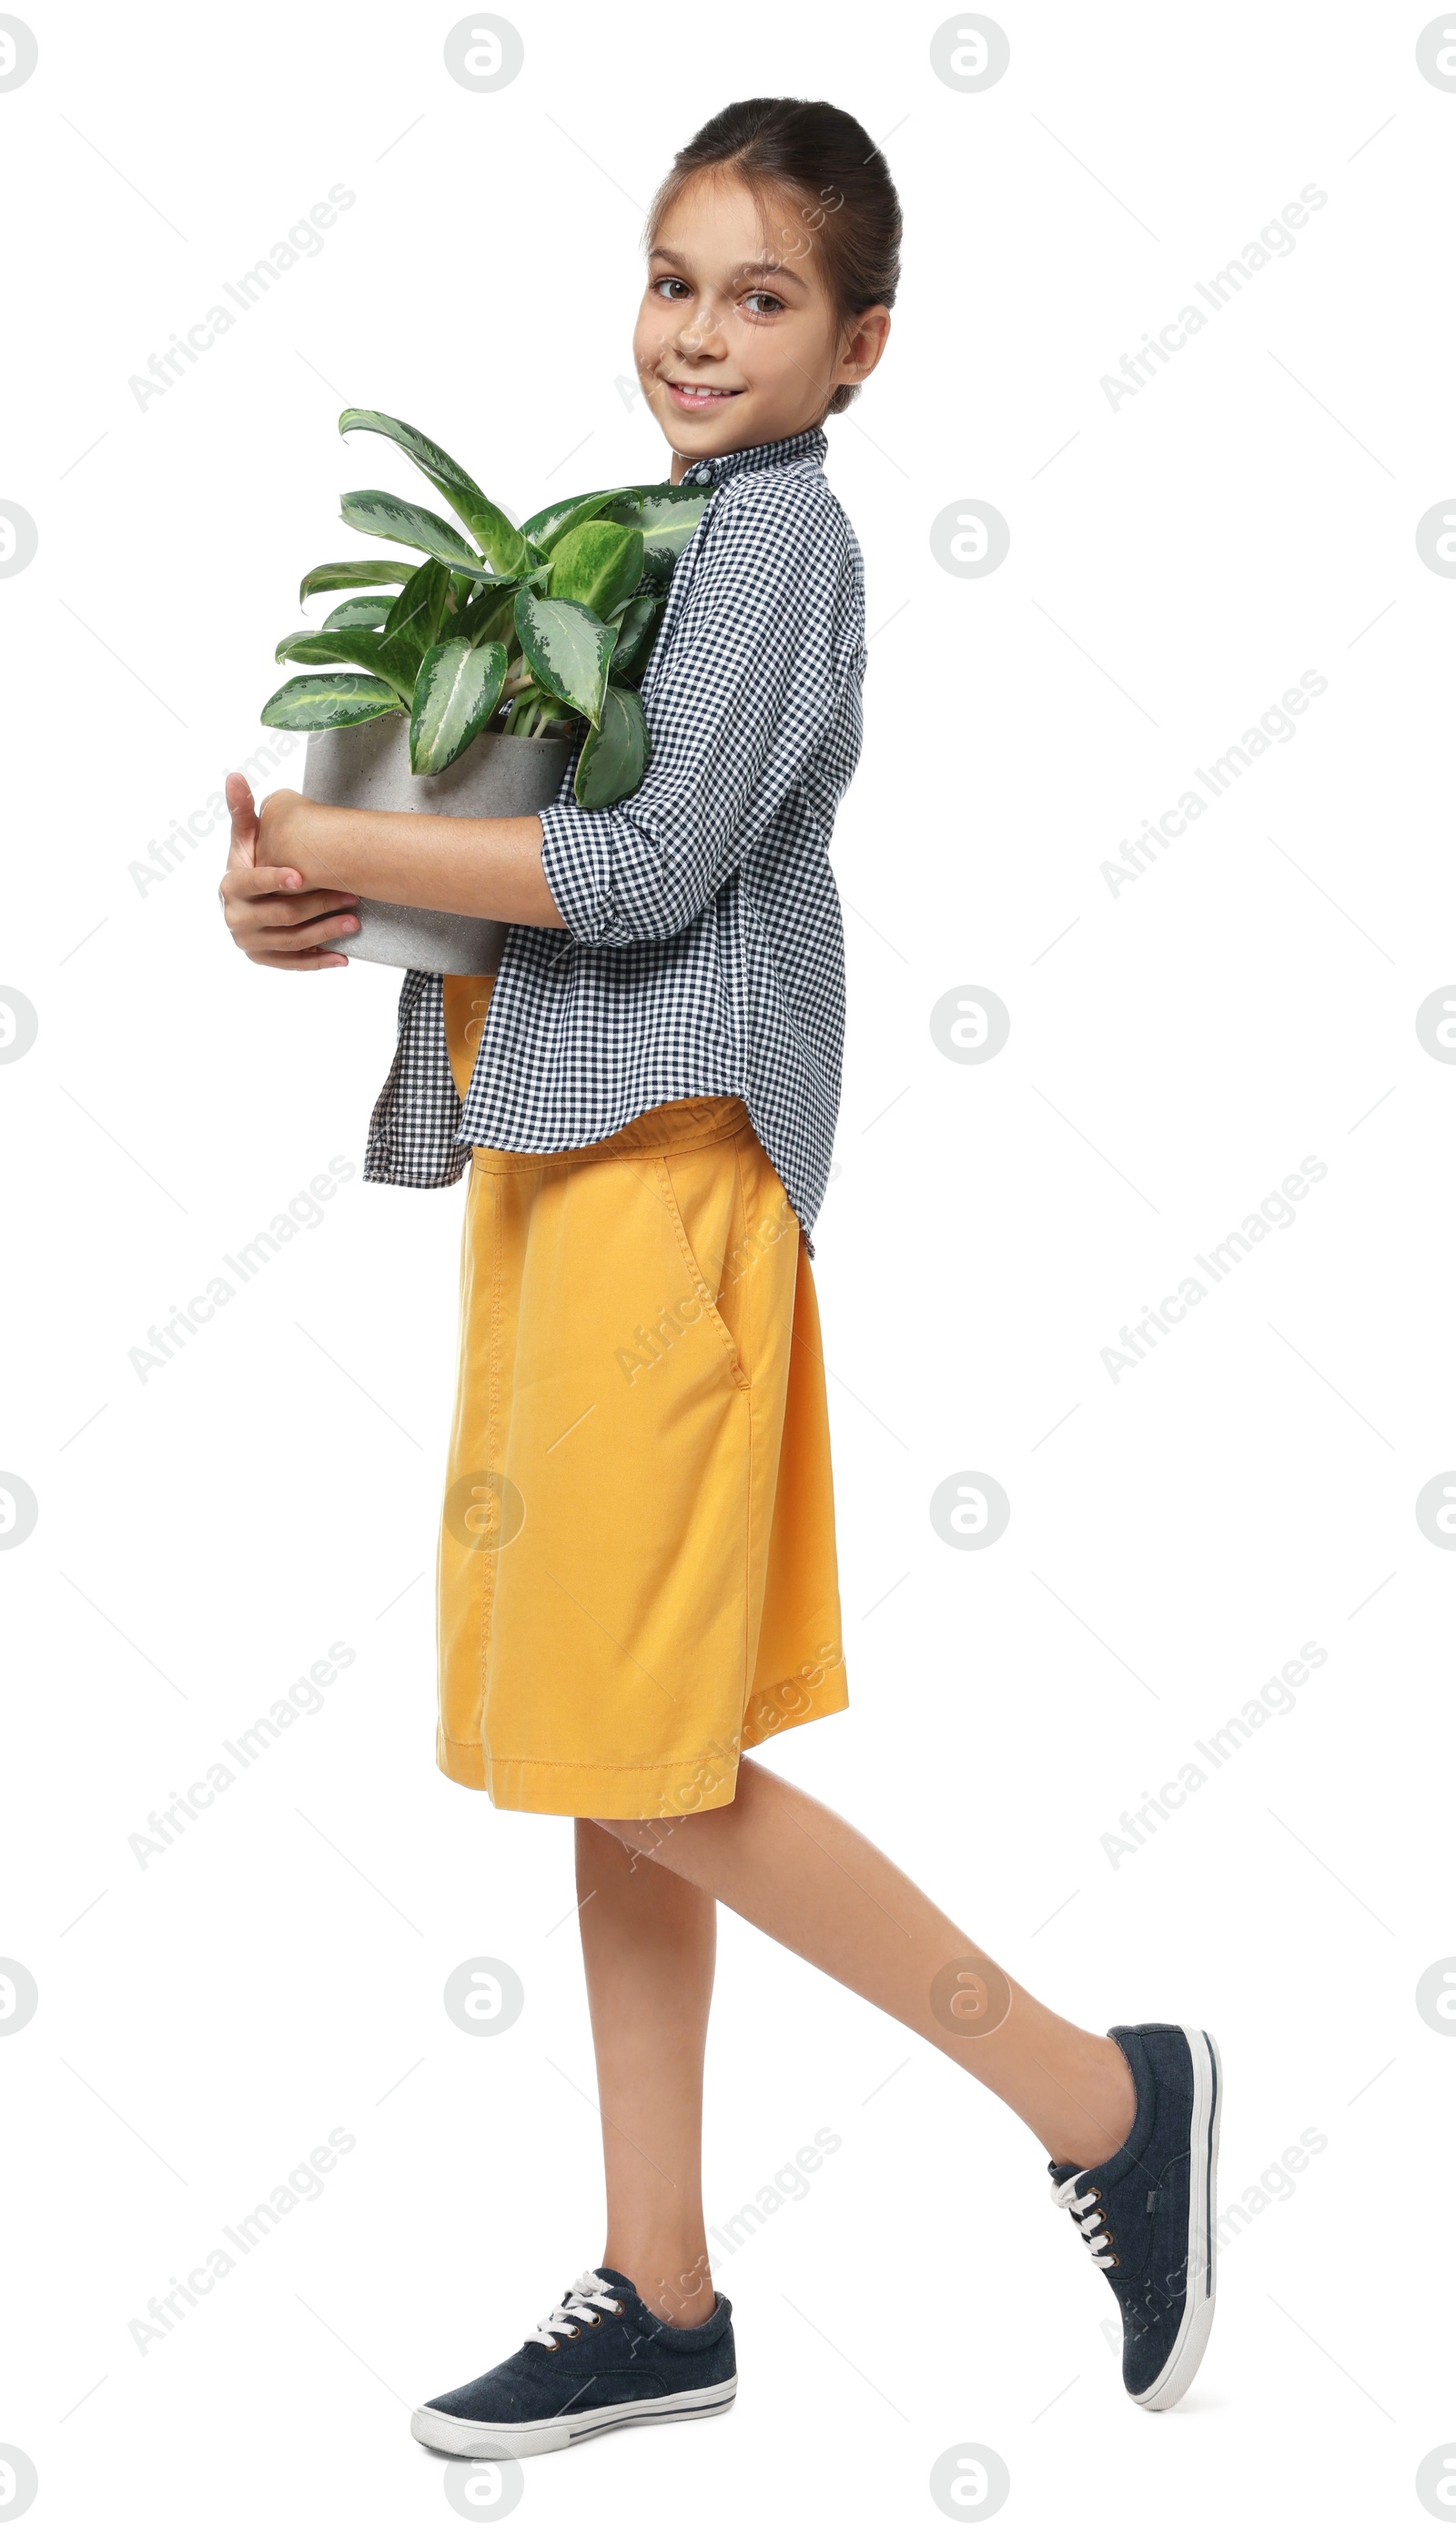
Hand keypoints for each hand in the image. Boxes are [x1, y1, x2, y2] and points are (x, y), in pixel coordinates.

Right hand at [219, 775, 360, 969]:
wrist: (248, 896)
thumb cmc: (253, 859)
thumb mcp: (246, 836)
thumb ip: (243, 809)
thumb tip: (234, 775)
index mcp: (229, 886)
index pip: (251, 884)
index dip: (274, 880)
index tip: (301, 875)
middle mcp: (235, 918)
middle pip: (281, 914)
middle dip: (318, 904)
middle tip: (350, 895)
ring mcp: (249, 942)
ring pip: (292, 941)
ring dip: (326, 932)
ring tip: (354, 921)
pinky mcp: (264, 958)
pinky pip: (292, 964)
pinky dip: (318, 963)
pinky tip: (342, 958)